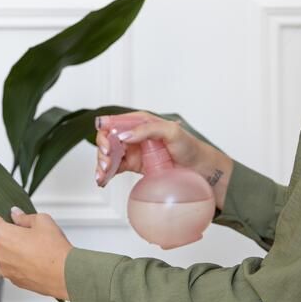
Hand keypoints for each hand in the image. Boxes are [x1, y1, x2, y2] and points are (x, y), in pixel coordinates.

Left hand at [0, 207, 72, 299]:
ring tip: (35, 249)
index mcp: (1, 235)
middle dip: (11, 234)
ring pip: (6, 253)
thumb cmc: (54, 249)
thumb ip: (24, 216)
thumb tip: (16, 215)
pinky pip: (13, 266)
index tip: (10, 216)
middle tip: (30, 234)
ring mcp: (4, 269)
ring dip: (15, 249)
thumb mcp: (42, 220)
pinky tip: (36, 260)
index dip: (1, 214)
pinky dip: (20, 262)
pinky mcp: (13, 280)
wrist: (65, 275)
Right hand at [93, 111, 212, 186]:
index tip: (108, 146)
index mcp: (140, 121)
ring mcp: (133, 151)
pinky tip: (102, 180)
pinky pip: (115, 168)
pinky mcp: (133, 165)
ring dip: (101, 164)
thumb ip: (148, 129)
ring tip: (102, 175)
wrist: (199, 169)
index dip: (106, 133)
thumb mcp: (171, 131)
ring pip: (108, 155)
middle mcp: (134, 135)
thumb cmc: (189, 146)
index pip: (114, 123)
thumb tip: (125, 135)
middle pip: (108, 139)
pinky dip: (106, 174)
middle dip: (102, 151)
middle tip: (107, 163)